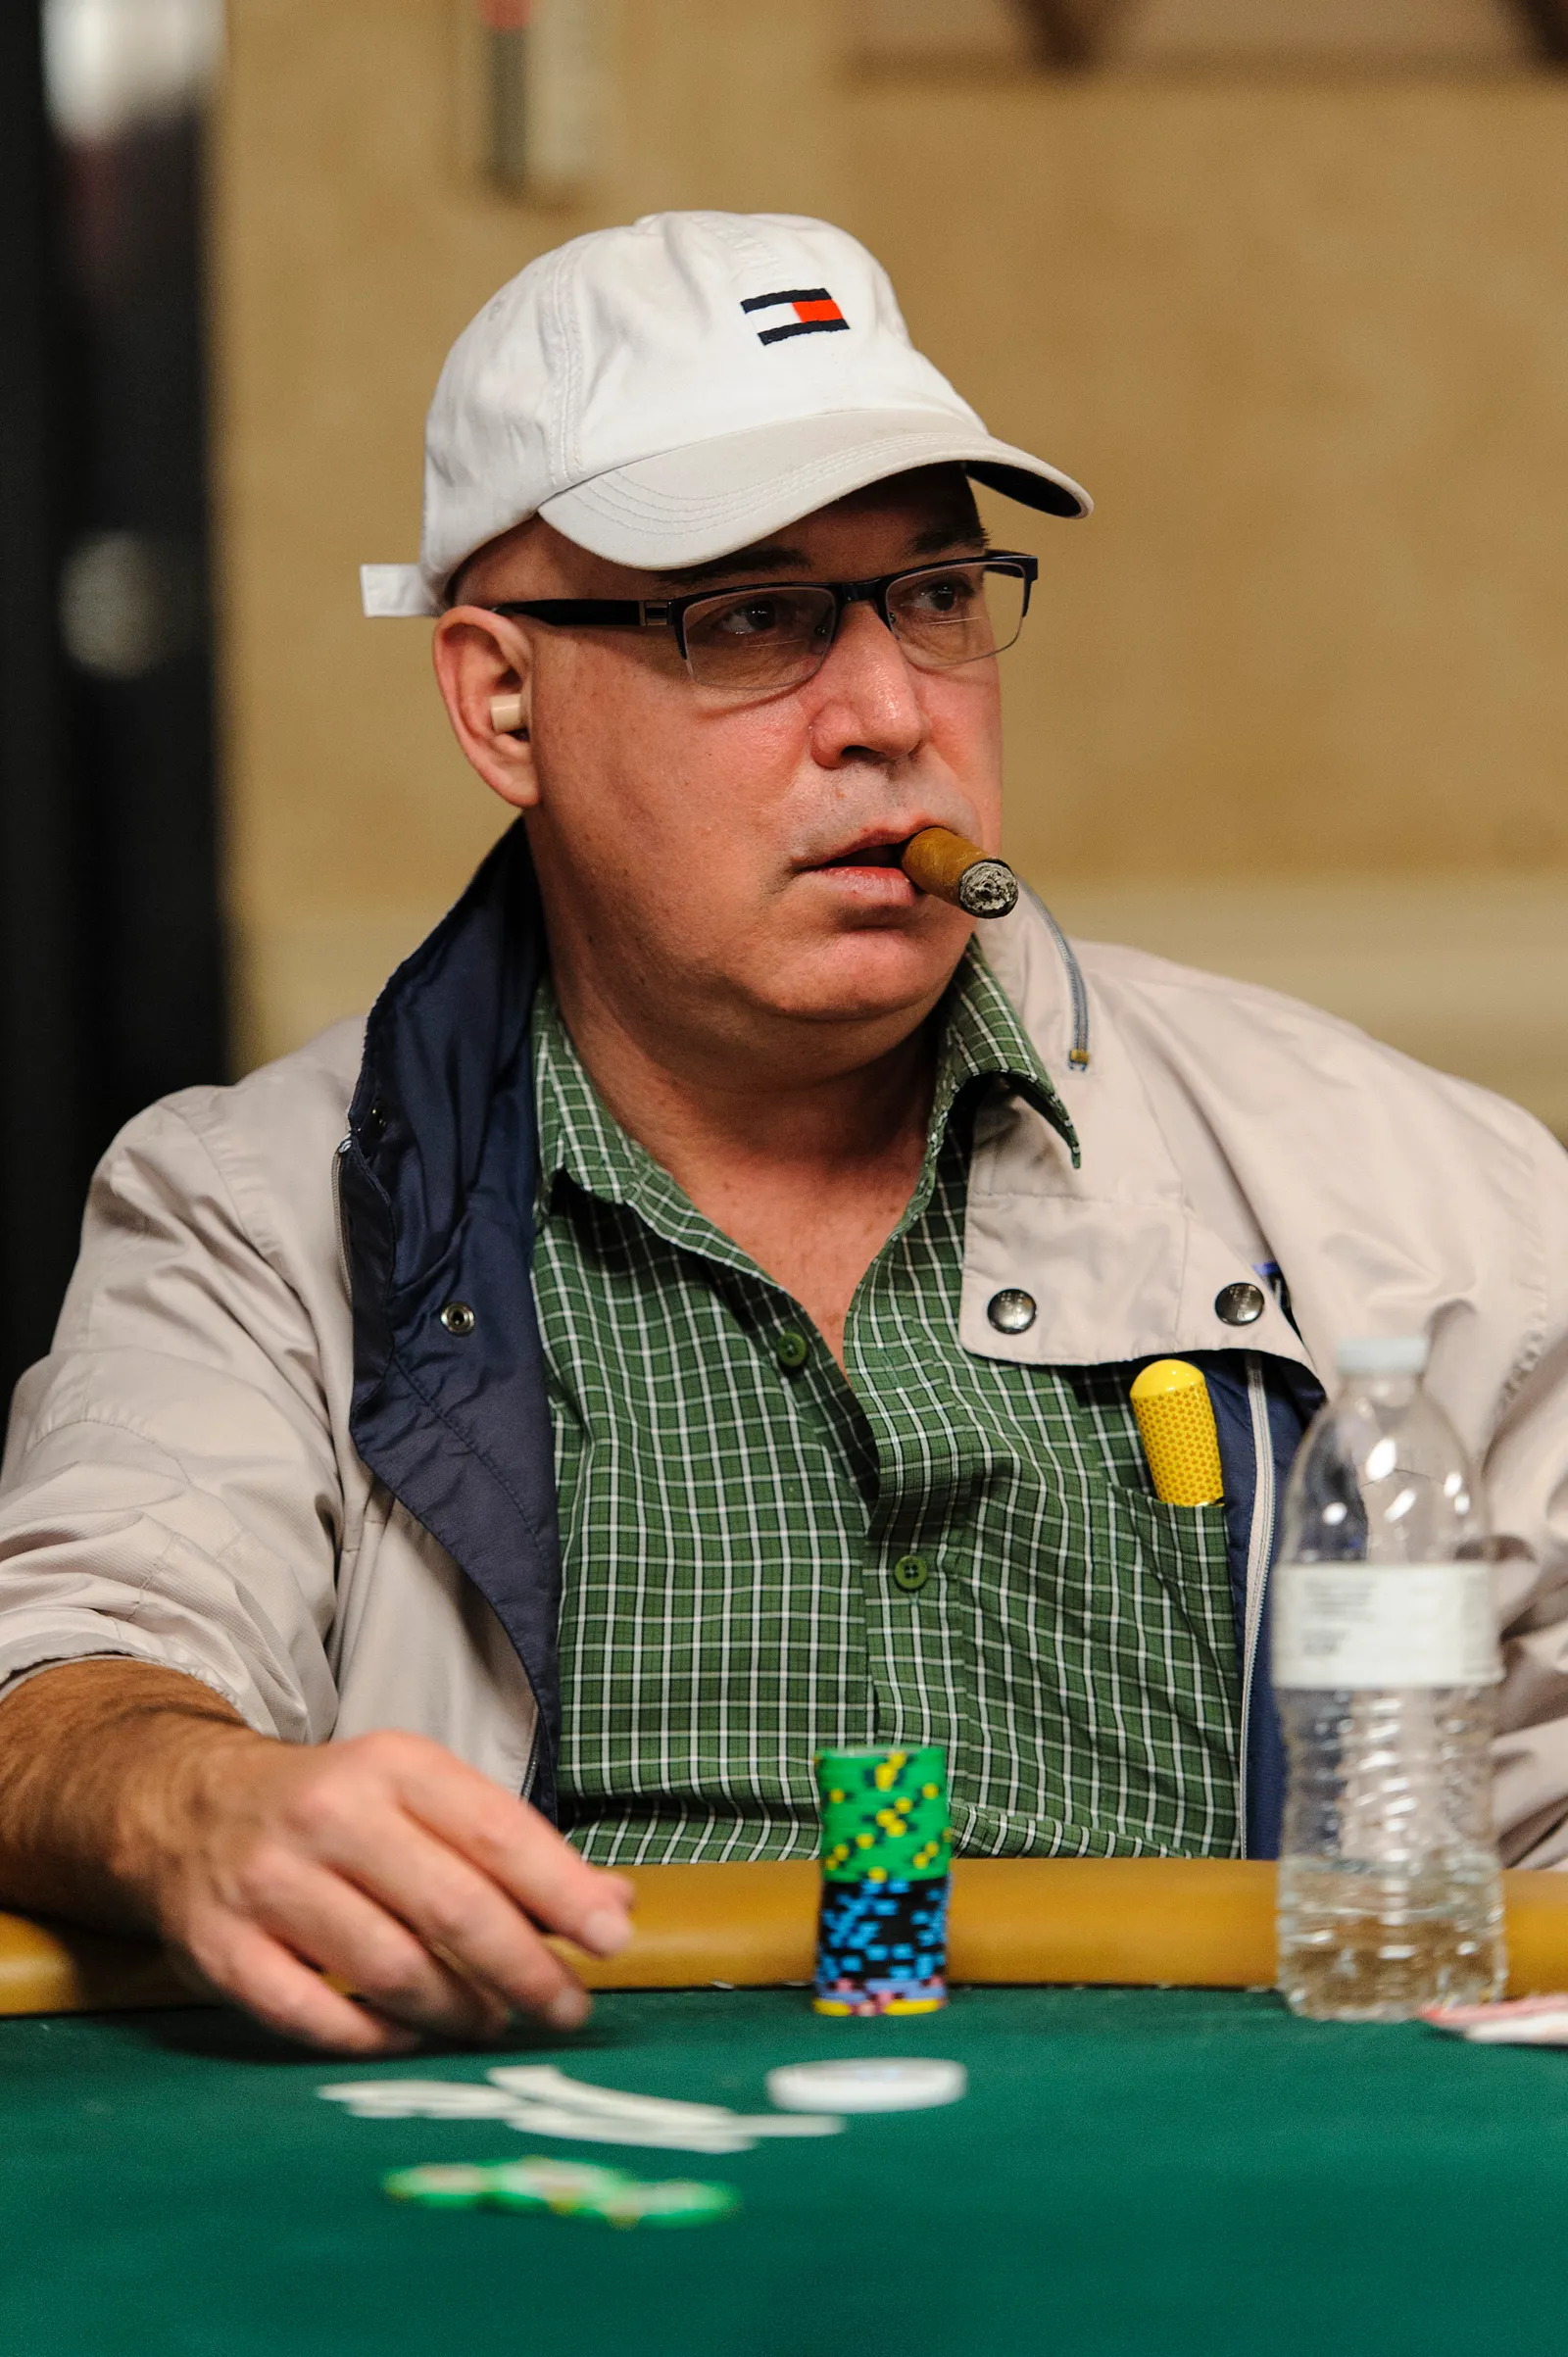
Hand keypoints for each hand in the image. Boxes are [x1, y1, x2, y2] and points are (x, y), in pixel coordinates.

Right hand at [125, 1718, 633, 2054]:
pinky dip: (372, 2037)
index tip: (611, 1940)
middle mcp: (331, 1817)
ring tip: (493, 2024)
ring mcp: (270, 1883)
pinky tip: (408, 2037)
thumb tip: (614, 1904)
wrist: (188, 1807)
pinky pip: (312, 2014)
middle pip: (451, 1908)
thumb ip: (513, 1849)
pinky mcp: (222, 1947)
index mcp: (393, 1767)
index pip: (496, 1832)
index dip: (562, 1892)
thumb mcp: (420, 1795)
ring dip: (458, 2011)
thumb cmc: (335, 1810)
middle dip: (524, 1969)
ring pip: (389, 1969)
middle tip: (566, 2009)